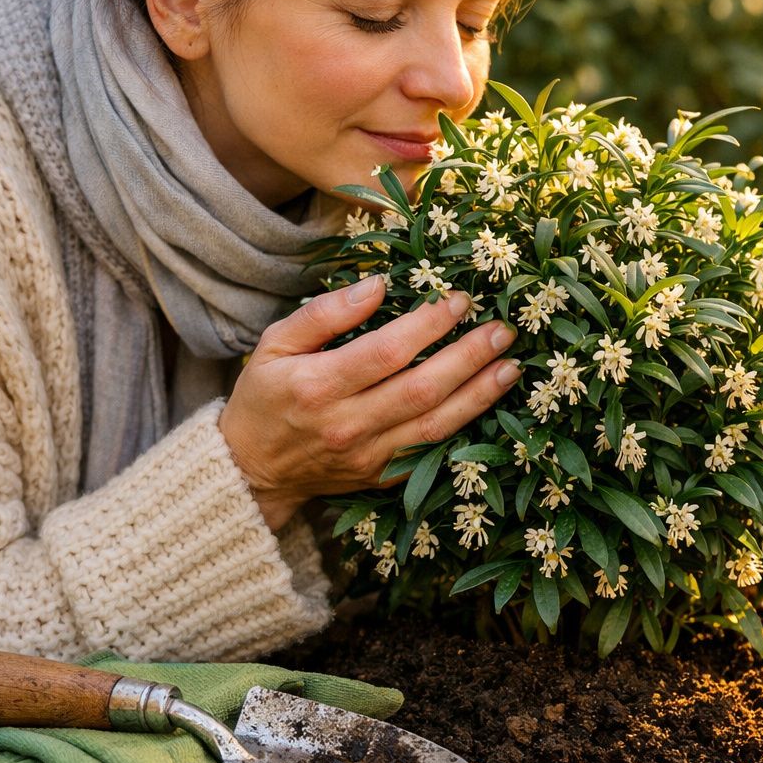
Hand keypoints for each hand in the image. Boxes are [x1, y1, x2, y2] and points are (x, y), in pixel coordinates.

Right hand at [220, 275, 520, 529]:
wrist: (251, 471)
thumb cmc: (265, 398)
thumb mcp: (276, 343)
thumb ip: (325, 314)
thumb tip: (377, 285)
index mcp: (319, 385)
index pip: (387, 352)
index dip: (429, 325)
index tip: (460, 300)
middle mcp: (348, 425)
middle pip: (422, 388)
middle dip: (469, 357)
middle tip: (502, 331)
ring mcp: (369, 456)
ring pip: (436, 425)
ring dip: (480, 395)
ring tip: (511, 367)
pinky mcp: (382, 477)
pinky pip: (431, 452)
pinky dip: (464, 427)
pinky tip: (488, 402)